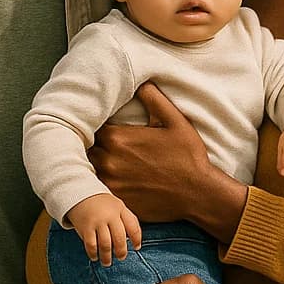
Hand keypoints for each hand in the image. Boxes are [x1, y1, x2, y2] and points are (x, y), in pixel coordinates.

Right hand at [66, 194, 142, 265]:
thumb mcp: (118, 206)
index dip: (136, 239)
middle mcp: (109, 216)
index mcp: (120, 210)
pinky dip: (94, 254)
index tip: (136, 247)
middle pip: (119, 238)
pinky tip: (95, 257)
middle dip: (121, 251)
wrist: (80, 194)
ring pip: (105, 244)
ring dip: (107, 257)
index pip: (133, 227)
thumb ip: (128, 220)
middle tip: (121, 257)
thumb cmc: (103, 205)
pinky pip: (91, 245)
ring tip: (107, 262)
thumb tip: (136, 241)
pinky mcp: (86, 228)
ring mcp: (97, 222)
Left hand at [91, 83, 211, 221]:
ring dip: (93, 165)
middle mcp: (109, 161)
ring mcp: (110, 184)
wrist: (198, 194)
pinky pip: (97, 190)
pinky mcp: (115, 201)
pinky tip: (114, 179)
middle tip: (103, 144)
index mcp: (118, 138)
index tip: (101, 126)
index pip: (90, 126)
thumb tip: (141, 82)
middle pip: (85, 149)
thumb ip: (154, 99)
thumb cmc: (188, 156)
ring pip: (88, 170)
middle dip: (92, 145)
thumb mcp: (175, 121)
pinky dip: (99, 184)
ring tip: (107, 161)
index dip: (94, 125)